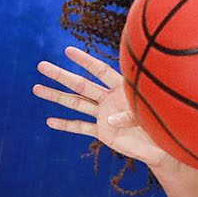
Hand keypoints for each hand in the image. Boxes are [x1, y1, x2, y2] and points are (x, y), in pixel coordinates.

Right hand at [34, 46, 172, 168]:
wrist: (160, 146)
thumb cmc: (159, 124)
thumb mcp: (147, 115)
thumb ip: (128, 116)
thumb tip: (109, 120)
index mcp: (121, 88)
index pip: (100, 71)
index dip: (84, 61)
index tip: (67, 50)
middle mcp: (109, 98)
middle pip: (81, 84)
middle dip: (61, 76)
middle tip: (41, 66)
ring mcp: (103, 114)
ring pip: (76, 103)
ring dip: (57, 97)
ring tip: (36, 88)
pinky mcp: (102, 132)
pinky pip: (81, 127)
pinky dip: (66, 125)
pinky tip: (50, 121)